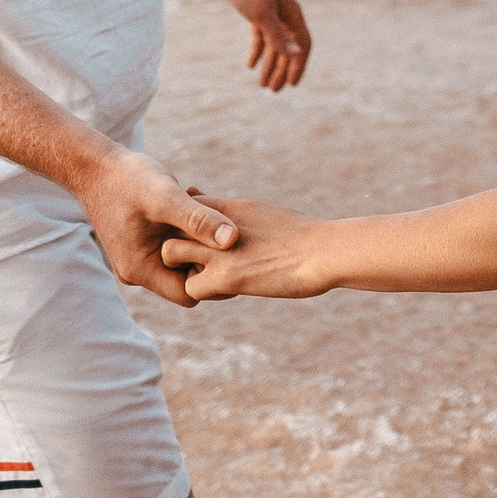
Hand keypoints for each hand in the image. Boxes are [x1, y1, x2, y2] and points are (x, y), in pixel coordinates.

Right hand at [76, 148, 239, 307]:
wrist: (95, 166)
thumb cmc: (126, 180)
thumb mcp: (165, 198)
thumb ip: (198, 219)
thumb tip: (233, 239)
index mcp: (141, 270)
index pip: (190, 293)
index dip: (215, 275)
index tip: (232, 248)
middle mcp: (139, 271)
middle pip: (189, 278)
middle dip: (209, 254)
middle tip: (223, 222)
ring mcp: (141, 257)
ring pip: (184, 258)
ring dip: (200, 236)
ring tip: (207, 207)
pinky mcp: (145, 242)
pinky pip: (176, 243)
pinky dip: (188, 227)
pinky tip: (195, 199)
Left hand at [160, 194, 334, 299]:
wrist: (325, 251)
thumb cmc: (307, 237)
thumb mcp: (270, 215)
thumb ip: (245, 218)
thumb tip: (246, 222)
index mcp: (234, 207)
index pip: (190, 204)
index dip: (190, 223)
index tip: (202, 237)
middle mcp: (219, 224)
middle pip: (172, 225)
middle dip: (179, 242)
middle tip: (200, 260)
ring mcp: (219, 251)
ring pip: (171, 254)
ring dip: (186, 268)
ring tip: (213, 276)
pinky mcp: (226, 277)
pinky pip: (191, 289)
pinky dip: (206, 293)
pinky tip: (231, 291)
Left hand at [213, 0, 310, 91]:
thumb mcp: (261, 13)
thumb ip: (278, 35)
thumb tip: (296, 55)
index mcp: (292, 14)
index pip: (302, 45)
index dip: (299, 65)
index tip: (292, 85)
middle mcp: (285, 15)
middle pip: (288, 48)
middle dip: (282, 70)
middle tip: (273, 91)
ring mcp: (271, 13)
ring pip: (274, 44)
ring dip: (269, 64)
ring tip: (261, 84)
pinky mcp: (255, 11)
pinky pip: (260, 36)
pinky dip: (257, 50)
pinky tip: (250, 64)